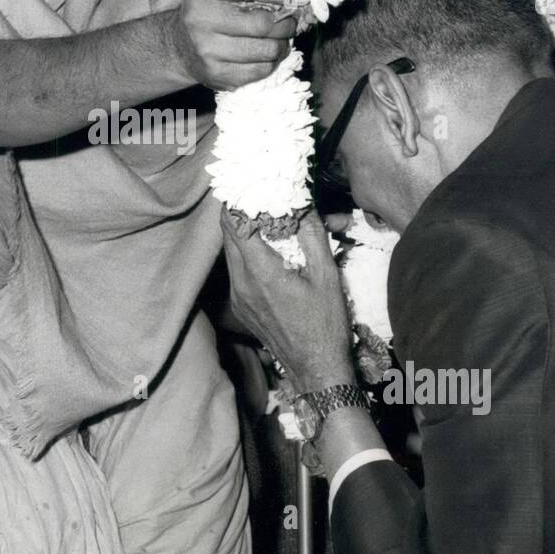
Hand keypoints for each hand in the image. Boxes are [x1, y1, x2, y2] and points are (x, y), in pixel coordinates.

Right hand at [173, 0, 299, 89]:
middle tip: (290, 21)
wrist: (180, 45)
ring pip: (265, 50)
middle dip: (285, 23)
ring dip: (282, 44)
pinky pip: (260, 70)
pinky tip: (267, 54)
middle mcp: (201, 19)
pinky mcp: (216, 74)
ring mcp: (207, 50)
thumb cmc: (212, 10)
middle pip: (261, 24)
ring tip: (280, 39)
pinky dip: (271, 62)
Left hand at [221, 207, 355, 392]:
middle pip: (228, 235)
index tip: (251, 185)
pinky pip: (237, 271)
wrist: (315, 368)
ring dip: (244, 234)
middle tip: (260, 197)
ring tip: (266, 221)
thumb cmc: (325, 323)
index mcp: (260, 272)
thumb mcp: (326, 274)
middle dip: (241, 212)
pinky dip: (248, 255)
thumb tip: (302, 203)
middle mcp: (241, 283)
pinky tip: (269, 252)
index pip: (233, 224)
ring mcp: (238, 297)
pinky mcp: (241, 306)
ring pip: (231, 253)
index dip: (238, 200)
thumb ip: (311, 234)